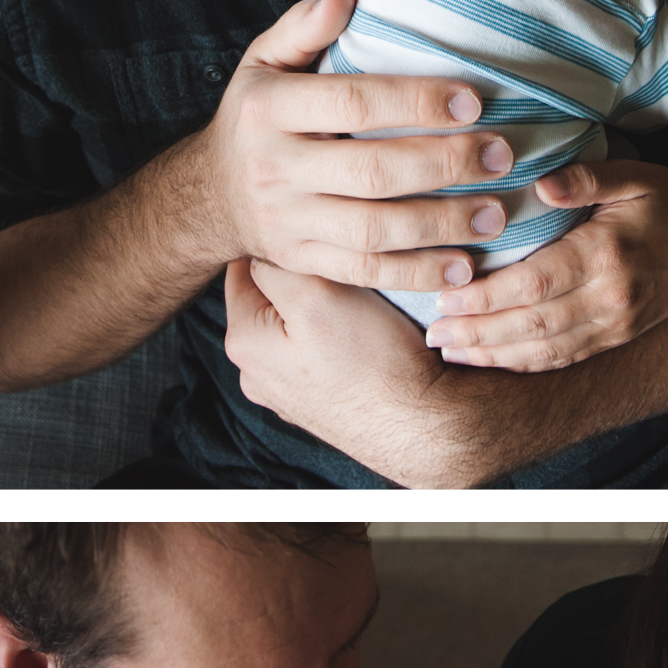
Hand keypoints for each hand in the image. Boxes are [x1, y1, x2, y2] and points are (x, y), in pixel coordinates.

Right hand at [202, 0, 515, 291]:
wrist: (210, 195)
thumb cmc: (256, 115)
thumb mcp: (262, 62)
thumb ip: (302, 28)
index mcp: (269, 109)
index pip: (351, 103)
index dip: (415, 102)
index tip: (473, 101)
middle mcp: (275, 168)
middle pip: (371, 171)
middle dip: (444, 165)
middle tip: (501, 157)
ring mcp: (289, 222)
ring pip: (373, 230)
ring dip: (441, 225)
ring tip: (496, 216)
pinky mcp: (304, 262)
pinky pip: (366, 271)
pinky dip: (417, 273)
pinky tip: (463, 268)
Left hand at [223, 258, 496, 485]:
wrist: (424, 427)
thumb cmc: (374, 363)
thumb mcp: (317, 296)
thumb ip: (279, 264)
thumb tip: (267, 247)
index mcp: (244, 343)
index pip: (244, 267)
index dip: (281, 246)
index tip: (316, 240)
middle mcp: (257, 373)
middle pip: (271, 298)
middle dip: (303, 279)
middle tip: (345, 271)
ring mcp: (289, 393)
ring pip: (299, 325)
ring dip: (326, 308)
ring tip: (364, 304)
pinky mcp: (322, 402)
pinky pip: (323, 353)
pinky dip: (342, 338)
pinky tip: (370, 337)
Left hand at [425, 159, 667, 371]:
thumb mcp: (635, 176)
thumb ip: (587, 178)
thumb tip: (541, 182)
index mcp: (606, 256)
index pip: (535, 284)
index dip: (487, 297)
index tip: (446, 298)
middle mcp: (609, 298)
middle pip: (532, 324)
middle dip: (478, 332)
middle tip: (434, 333)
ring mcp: (613, 325)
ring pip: (543, 350)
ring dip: (493, 354)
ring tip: (449, 351)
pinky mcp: (614, 339)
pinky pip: (561, 359)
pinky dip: (521, 364)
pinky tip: (488, 360)